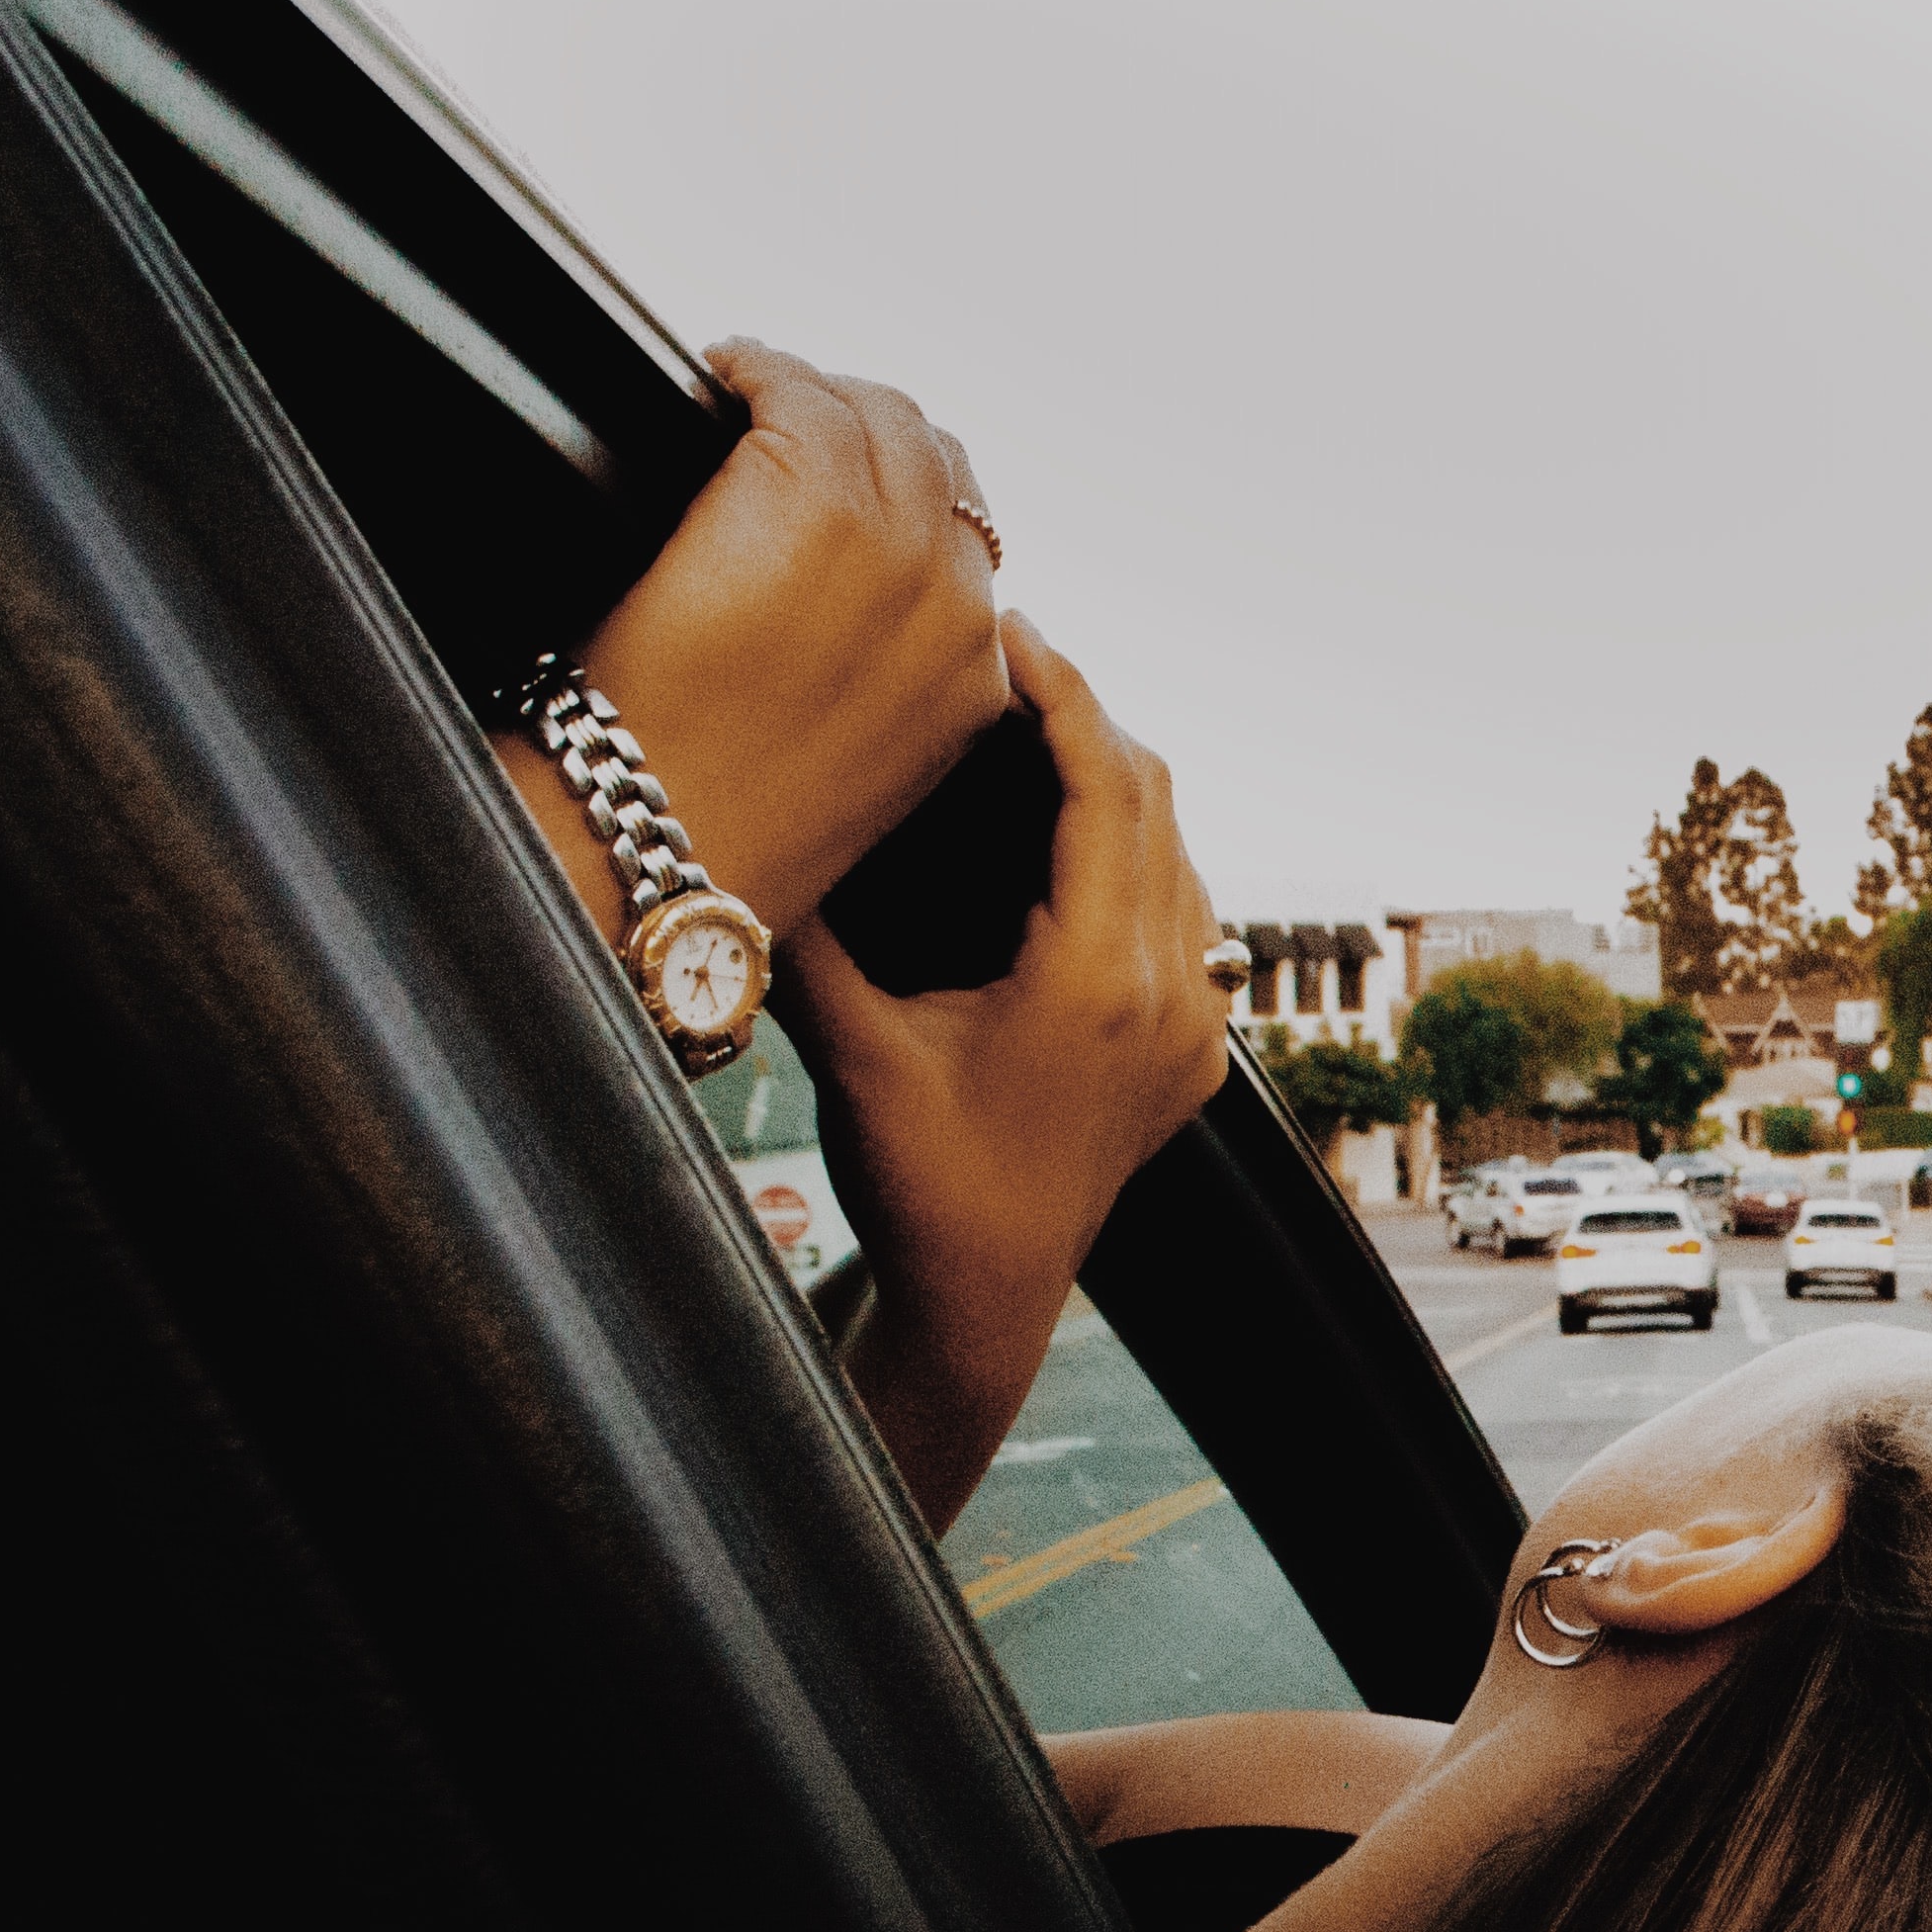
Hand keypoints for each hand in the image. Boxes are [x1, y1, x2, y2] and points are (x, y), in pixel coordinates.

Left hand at [503, 338, 1006, 937]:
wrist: (663, 842)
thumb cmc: (729, 819)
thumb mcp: (855, 766)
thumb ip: (885, 681)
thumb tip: (845, 607)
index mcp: (977, 674)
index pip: (971, 535)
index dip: (905, 491)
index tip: (842, 478)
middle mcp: (958, 604)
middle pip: (937, 458)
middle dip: (866, 431)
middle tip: (786, 422)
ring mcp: (891, 547)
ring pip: (877, 415)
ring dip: (810, 394)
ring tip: (751, 395)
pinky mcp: (812, 500)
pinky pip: (798, 391)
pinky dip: (756, 371)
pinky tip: (720, 379)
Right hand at [786, 610, 1228, 1528]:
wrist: (985, 1298)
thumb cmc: (916, 1182)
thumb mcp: (850, 1045)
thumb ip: (808, 928)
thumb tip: (736, 816)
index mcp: (1097, 979)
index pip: (1107, 786)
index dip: (1061, 693)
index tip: (1010, 632)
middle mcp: (1169, 994)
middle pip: (1155, 800)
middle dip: (1086, 718)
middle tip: (1011, 659)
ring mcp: (1195, 1026)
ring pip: (1181, 854)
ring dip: (1117, 782)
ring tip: (1036, 726)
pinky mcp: (1195, 1053)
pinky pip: (1189, 914)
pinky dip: (1140, 853)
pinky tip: (1074, 834)